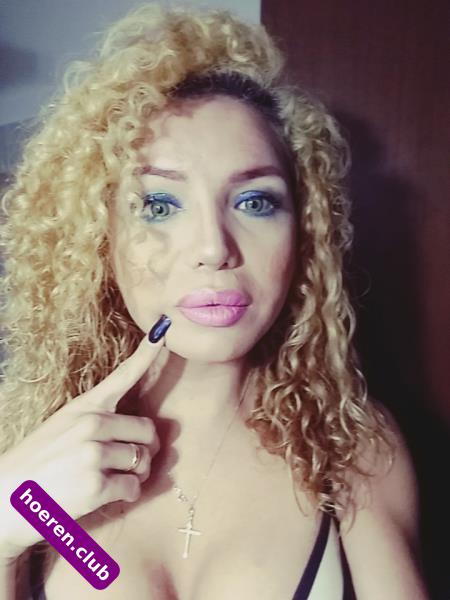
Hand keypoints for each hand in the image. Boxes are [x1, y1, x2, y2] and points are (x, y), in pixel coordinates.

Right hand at [0, 319, 169, 561]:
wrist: (3, 499)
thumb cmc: (36, 463)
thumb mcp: (62, 426)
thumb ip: (96, 421)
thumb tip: (136, 430)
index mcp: (84, 407)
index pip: (122, 376)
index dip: (147, 353)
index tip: (163, 332)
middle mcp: (92, 424)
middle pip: (147, 430)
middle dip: (146, 448)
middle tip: (133, 461)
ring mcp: (94, 453)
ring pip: (143, 460)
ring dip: (137, 474)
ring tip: (116, 479)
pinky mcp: (96, 485)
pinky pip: (133, 487)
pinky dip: (127, 494)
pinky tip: (108, 495)